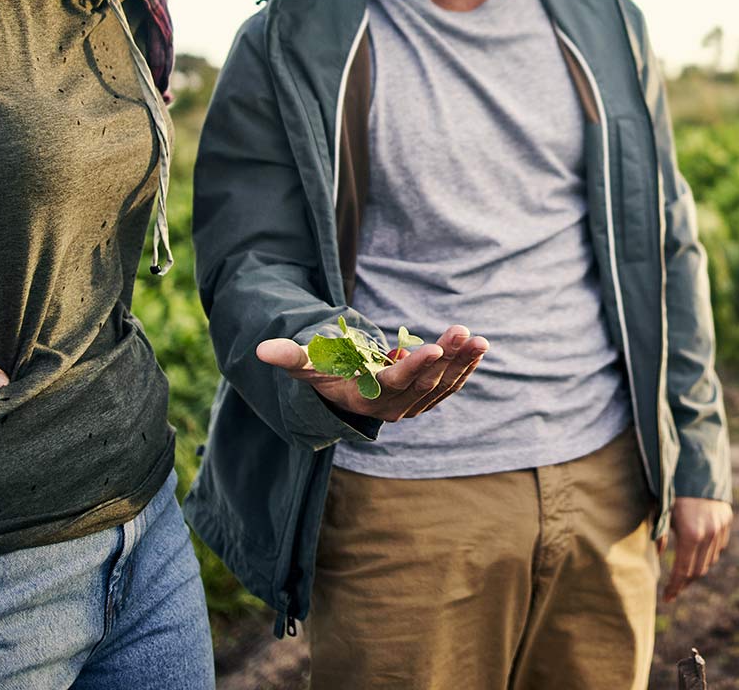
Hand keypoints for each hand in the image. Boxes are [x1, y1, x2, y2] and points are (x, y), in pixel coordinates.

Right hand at [258, 323, 486, 422]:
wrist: (345, 390)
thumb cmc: (325, 372)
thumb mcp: (308, 364)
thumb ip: (290, 356)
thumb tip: (261, 350)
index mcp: (367, 398)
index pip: (395, 385)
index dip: (414, 368)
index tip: (433, 349)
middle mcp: (394, 407)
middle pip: (425, 382)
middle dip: (446, 357)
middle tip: (462, 331)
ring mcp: (414, 404)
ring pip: (442, 383)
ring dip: (461, 361)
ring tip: (476, 337)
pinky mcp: (427, 398)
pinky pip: (450, 384)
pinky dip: (465, 367)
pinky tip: (478, 348)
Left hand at [659, 497, 732, 601]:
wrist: (695, 464)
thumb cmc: (671, 488)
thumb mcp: (661, 512)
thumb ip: (660, 535)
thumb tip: (659, 555)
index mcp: (691, 535)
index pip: (682, 571)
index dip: (674, 587)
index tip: (666, 598)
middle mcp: (709, 534)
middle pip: (698, 570)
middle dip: (685, 582)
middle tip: (674, 590)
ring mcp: (720, 527)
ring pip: (710, 559)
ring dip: (697, 569)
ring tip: (684, 573)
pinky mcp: (726, 519)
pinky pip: (719, 545)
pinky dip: (708, 554)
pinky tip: (697, 555)